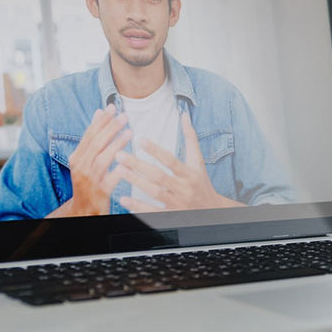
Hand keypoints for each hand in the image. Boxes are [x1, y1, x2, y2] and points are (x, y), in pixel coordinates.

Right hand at [47, 104, 130, 217]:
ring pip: (102, 160)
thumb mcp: (85, 160)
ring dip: (116, 145)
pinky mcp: (100, 194)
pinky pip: (110, 181)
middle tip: (124, 116)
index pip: (89, 135)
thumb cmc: (88, 181)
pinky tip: (127, 163)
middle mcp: (80, 168)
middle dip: (110, 128)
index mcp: (76, 158)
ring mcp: (89, 181)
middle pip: (96, 144)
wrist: (82, 211)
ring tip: (129, 132)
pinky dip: (118, 172)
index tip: (112, 106)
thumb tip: (99, 112)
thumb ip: (92, 138)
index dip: (101, 120)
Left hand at [116, 112, 243, 211]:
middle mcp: (183, 189)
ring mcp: (177, 204)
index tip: (140, 140)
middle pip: (158, 176)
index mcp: (190, 173)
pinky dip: (138, 206)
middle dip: (138, 165)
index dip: (156, 151)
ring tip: (119, 170)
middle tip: (119, 154)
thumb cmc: (202, 182)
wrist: (212, 211)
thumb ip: (190, 138)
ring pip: (153, 193)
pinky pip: (152, 212)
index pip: (171, 161)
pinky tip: (123, 199)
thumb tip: (184, 114)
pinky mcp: (171, 217)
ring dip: (135, 182)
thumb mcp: (198, 160)